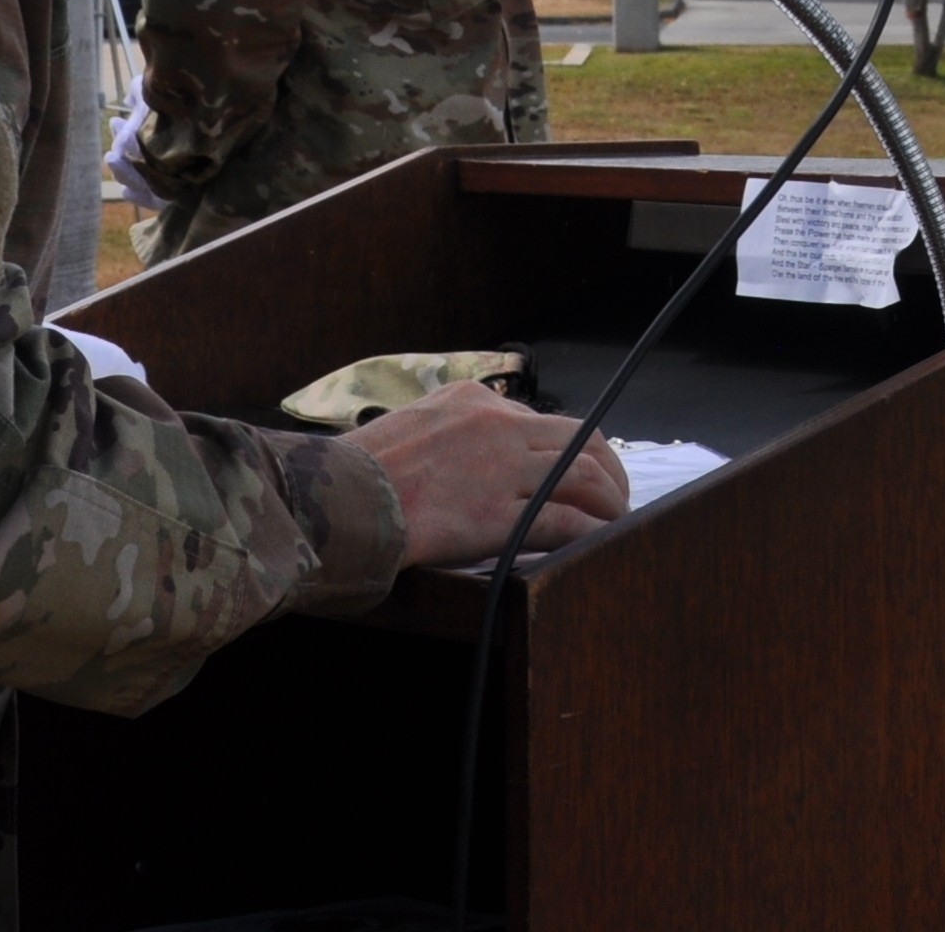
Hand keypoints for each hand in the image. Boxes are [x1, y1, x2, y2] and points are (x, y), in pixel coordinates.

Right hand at [350, 384, 631, 566]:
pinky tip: (600, 542)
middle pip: (578, 442)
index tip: (578, 471)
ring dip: (608, 502)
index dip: (569, 450)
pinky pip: (565, 521)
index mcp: (469, 401)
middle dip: (607, 471)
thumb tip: (459, 464)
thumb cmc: (350, 475)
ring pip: (583, 478)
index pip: (540, 420)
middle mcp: (495, 425)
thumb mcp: (404, 431)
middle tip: (614, 498)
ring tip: (614, 522)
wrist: (330, 500)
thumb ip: (442, 439)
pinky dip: (591, 532)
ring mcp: (501, 468)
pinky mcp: (499, 515)